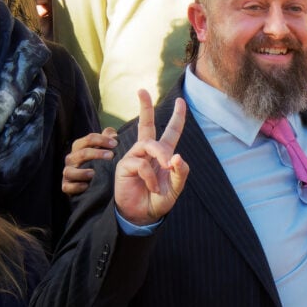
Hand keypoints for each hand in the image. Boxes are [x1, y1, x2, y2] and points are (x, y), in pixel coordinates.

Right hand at [62, 127, 117, 195]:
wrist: (89, 185)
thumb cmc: (96, 163)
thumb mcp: (102, 150)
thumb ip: (107, 139)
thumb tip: (112, 132)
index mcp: (80, 148)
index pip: (89, 139)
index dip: (102, 139)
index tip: (115, 143)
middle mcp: (72, 159)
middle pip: (81, 153)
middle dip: (96, 153)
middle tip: (111, 156)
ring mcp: (68, 173)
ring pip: (69, 171)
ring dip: (81, 172)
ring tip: (93, 173)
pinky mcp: (66, 186)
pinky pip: (67, 187)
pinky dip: (76, 187)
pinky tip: (86, 186)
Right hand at [114, 90, 189, 225]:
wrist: (142, 215)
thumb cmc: (159, 200)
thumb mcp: (175, 188)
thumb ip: (180, 172)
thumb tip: (177, 156)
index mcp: (163, 155)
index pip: (171, 132)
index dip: (177, 117)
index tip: (181, 101)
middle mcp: (148, 153)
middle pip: (146, 125)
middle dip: (145, 107)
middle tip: (142, 90)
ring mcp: (135, 157)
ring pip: (149, 144)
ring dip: (161, 154)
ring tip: (167, 167)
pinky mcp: (125, 166)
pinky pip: (141, 163)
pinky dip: (150, 175)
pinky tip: (152, 186)